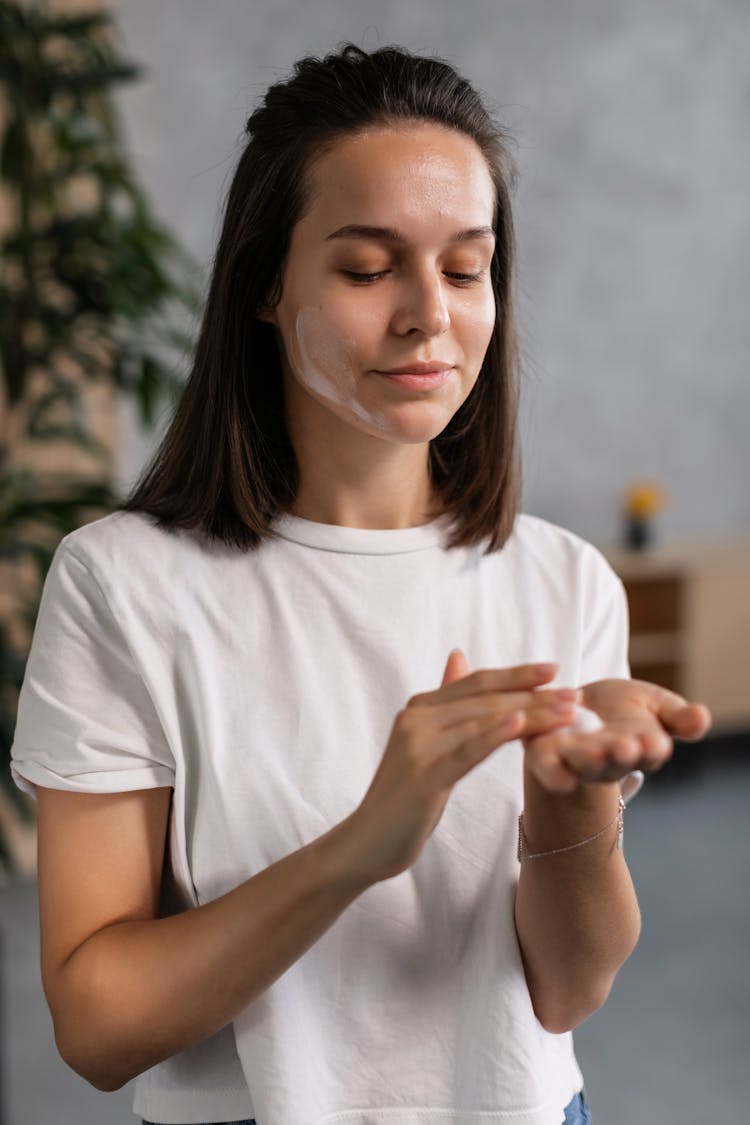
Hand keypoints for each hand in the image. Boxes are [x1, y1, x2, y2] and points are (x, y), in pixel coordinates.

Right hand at [348, 650, 581, 883]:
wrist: (367, 841)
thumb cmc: (404, 795)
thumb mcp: (425, 742)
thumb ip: (445, 702)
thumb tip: (458, 657)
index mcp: (419, 707)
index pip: (476, 683)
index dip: (516, 674)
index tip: (554, 670)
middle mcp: (416, 718)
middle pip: (485, 700)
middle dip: (534, 695)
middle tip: (575, 695)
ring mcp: (416, 745)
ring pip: (483, 722)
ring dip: (530, 714)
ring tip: (567, 712)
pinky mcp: (422, 775)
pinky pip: (465, 751)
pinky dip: (494, 735)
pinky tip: (520, 725)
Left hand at [522, 677, 712, 793]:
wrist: (576, 707)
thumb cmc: (622, 710)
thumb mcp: (654, 704)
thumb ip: (677, 716)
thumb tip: (703, 717)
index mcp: (639, 749)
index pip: (648, 751)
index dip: (651, 748)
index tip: (656, 742)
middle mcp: (609, 760)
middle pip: (615, 761)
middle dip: (620, 755)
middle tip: (627, 747)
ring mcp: (576, 760)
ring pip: (582, 764)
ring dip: (589, 760)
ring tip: (597, 751)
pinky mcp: (546, 755)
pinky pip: (547, 767)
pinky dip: (551, 770)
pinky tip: (554, 767)